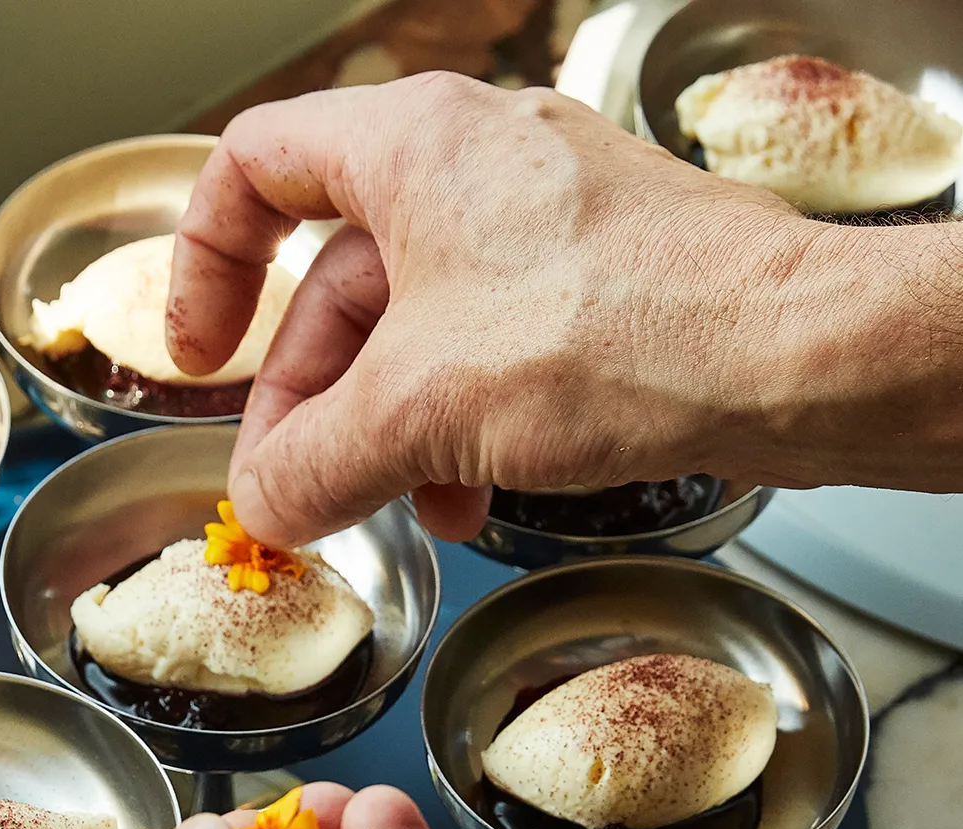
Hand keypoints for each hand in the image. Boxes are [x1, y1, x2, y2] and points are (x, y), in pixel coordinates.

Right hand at [165, 76, 857, 545]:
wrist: (792, 359)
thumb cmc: (617, 336)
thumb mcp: (418, 414)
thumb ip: (312, 466)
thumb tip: (262, 507)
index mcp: (410, 149)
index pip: (255, 168)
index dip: (205, 264)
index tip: (200, 356)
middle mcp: (471, 167)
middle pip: (333, 288)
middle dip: (308, 406)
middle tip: (297, 496)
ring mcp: (537, 224)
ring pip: (410, 335)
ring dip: (383, 437)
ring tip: (394, 514)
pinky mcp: (589, 284)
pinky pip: (481, 354)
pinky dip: (454, 431)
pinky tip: (468, 504)